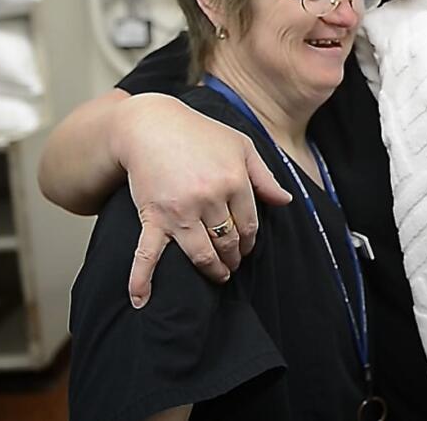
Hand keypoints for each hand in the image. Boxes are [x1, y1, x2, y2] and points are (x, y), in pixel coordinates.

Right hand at [110, 93, 291, 307]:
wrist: (150, 125)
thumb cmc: (199, 133)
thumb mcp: (241, 146)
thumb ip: (264, 176)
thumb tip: (285, 201)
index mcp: (234, 180)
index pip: (250, 224)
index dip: (250, 240)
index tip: (247, 246)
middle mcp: (210, 199)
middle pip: (229, 241)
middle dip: (235, 257)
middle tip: (234, 263)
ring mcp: (180, 211)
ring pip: (202, 254)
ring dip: (213, 270)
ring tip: (219, 276)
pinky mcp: (153, 217)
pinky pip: (147, 253)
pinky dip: (142, 280)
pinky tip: (141, 301)